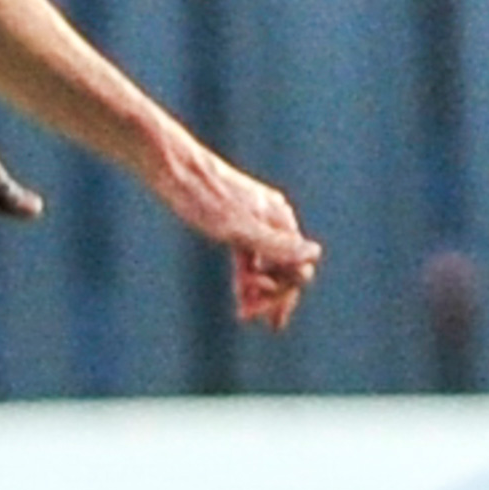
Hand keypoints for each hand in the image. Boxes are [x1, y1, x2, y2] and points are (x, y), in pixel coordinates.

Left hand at [153, 143, 321, 330]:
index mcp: (278, 218)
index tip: (269, 321)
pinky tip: (242, 293)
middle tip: (248, 317)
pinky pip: (251, 254)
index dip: (285, 295)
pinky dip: (248, 275)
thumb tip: (315, 254)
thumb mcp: (238, 229)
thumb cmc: (203, 198)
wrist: (173, 167)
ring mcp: (254, 219)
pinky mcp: (235, 221)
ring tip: (244, 312)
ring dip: (259, 290)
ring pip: (267, 261)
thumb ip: (276, 245)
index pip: (296, 267)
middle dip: (272, 295)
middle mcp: (272, 217)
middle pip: (285, 265)